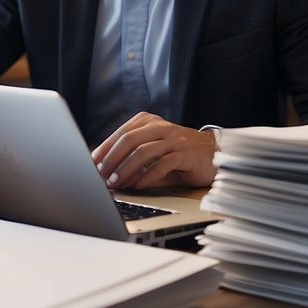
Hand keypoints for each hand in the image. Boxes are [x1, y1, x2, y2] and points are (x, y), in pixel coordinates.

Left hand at [91, 113, 217, 189]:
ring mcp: (174, 139)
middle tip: (101, 174)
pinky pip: (162, 164)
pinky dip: (147, 176)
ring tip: (116, 182)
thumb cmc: (178, 151)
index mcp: (149, 121)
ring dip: (126, 169)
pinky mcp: (186, 154)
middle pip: (130, 140)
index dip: (105, 148)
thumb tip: (104, 165)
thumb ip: (132, 151)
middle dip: (112, 159)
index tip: (93, 163)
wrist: (213, 153)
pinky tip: (137, 185)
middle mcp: (161, 127)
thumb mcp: (153, 146)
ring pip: (144, 152)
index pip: (121, 133)